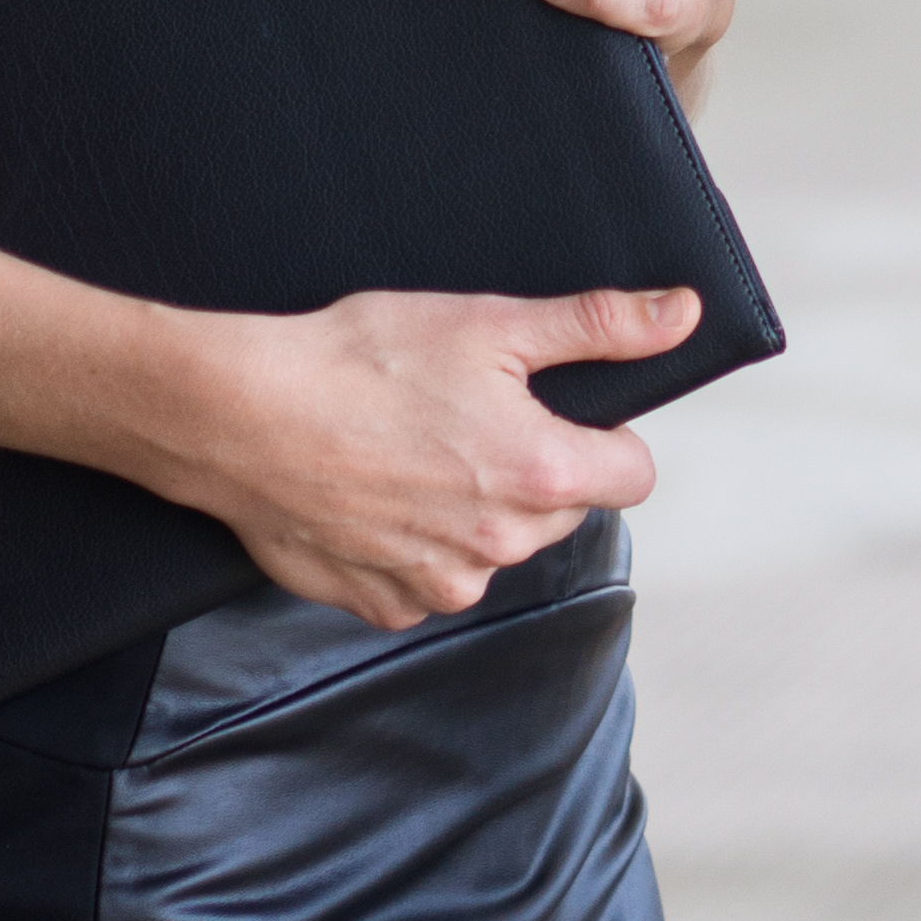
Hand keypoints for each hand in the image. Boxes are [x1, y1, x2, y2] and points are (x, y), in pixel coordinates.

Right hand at [142, 280, 693, 626]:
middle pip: (560, 510)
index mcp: (542, 476)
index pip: (632, 474)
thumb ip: (598, 326)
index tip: (552, 408)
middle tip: (463, 415)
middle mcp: (502, 546)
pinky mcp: (386, 605)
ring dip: (471, 508)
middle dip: (531, 467)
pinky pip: (429, 577)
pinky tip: (375, 491)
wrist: (240, 415)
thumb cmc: (359, 361)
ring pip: (494, 546)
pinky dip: (413, 542)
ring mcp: (442, 585)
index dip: (601, 435)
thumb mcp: (491, 324)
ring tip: (409, 449)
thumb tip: (681, 315)